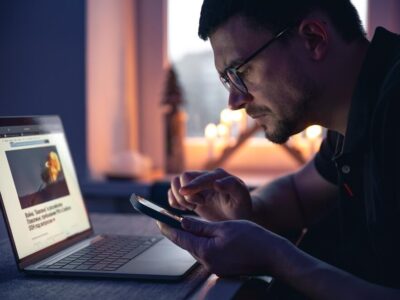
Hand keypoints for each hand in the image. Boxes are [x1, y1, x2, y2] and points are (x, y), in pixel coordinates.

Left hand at [158, 217, 288, 276]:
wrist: (273, 256)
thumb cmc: (252, 238)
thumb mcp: (223, 227)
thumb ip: (201, 226)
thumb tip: (183, 222)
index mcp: (206, 251)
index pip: (180, 238)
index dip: (167, 227)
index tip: (157, 219)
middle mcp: (208, 263)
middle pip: (187, 244)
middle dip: (177, 231)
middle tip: (168, 219)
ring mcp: (215, 268)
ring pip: (197, 249)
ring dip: (191, 237)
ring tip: (185, 225)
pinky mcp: (222, 268)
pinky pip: (206, 253)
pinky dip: (202, 243)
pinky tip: (203, 235)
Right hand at [168, 168, 251, 220]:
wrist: (236, 214)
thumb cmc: (240, 206)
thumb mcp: (241, 197)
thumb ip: (232, 187)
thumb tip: (216, 183)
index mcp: (217, 176)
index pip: (199, 177)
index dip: (191, 185)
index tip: (184, 192)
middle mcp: (205, 177)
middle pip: (183, 177)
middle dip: (186, 194)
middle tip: (197, 205)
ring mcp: (196, 185)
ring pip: (175, 182)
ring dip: (178, 197)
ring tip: (191, 207)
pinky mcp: (189, 193)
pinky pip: (172, 192)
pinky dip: (173, 200)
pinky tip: (184, 208)